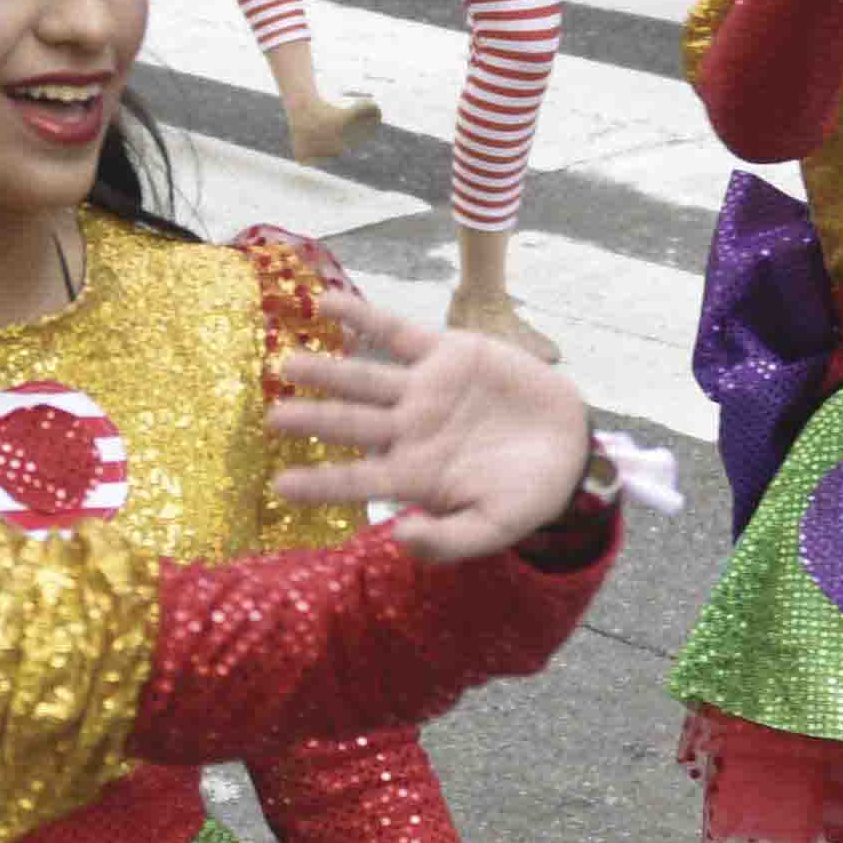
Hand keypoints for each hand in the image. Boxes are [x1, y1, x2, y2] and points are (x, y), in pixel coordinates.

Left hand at [263, 298, 605, 559]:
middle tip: (272, 418)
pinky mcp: (445, 352)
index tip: (279, 486)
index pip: (356, 481)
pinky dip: (360, 316)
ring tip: (286, 363)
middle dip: (312, 420)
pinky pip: (394, 331)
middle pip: (350, 423)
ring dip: (325, 370)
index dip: (319, 484)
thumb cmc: (528, 495)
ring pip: (363, 377)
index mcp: (413, 475)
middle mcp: (408, 430)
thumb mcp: (494, 527)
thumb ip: (449, 541)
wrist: (570, 447)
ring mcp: (423, 389)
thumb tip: (401, 538)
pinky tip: (323, 302)